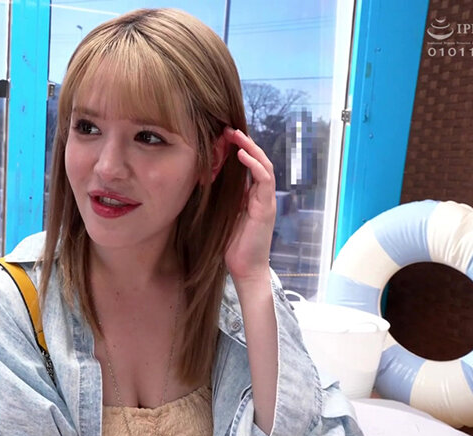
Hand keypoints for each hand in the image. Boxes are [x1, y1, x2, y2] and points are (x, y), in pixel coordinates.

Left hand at [222, 127, 276, 280]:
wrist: (245, 268)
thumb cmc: (233, 244)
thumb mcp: (224, 214)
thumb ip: (223, 198)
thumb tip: (206, 180)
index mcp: (252, 195)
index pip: (249, 165)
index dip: (239, 149)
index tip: (223, 137)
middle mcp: (262, 194)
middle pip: (258, 160)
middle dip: (245, 143)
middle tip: (229, 129)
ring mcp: (266, 200)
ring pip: (264, 165)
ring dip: (251, 148)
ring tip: (236, 136)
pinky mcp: (266, 207)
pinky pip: (264, 180)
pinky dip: (254, 165)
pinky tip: (242, 155)